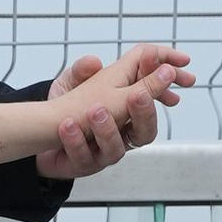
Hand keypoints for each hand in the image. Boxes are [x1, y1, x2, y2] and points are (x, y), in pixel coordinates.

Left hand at [36, 43, 192, 179]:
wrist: (37, 138)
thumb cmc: (63, 108)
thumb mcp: (72, 81)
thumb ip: (84, 70)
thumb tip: (94, 60)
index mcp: (123, 103)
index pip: (152, 90)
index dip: (168, 72)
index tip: (184, 62)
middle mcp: (119, 128)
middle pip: (146, 127)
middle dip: (145, 111)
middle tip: (139, 96)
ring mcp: (103, 147)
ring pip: (118, 147)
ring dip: (107, 129)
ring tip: (95, 111)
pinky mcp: (84, 161)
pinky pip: (85, 156)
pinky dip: (76, 141)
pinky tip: (67, 126)